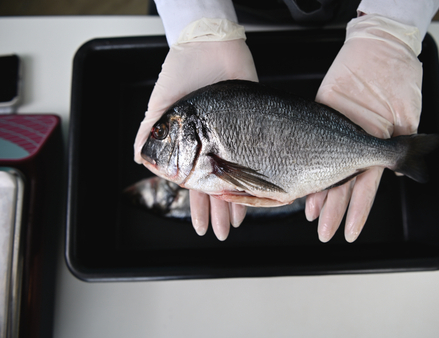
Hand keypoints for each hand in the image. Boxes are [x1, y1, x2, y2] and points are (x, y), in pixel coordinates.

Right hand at [134, 37, 257, 240]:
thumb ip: (149, 133)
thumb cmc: (181, 72)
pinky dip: (257, 176)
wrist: (209, 45)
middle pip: (216, 185)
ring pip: (236, 176)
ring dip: (236, 201)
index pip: (193, 183)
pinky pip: (255, 157)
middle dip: (218, 211)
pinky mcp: (251, 126)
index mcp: (189, 145)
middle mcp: (211, 145)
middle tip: (222, 233)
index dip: (196, 205)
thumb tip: (141, 161)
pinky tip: (260, 194)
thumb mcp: (161, 105)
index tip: (201, 226)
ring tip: (237, 223)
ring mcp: (232, 138)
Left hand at [305, 14, 422, 242]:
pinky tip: (293, 176)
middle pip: (341, 185)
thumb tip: (408, 169)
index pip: (365, 188)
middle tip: (324, 231)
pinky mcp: (319, 115)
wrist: (379, 49)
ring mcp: (333, 132)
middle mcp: (351, 146)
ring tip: (310, 214)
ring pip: (322, 166)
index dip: (358, 211)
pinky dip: (300, 159)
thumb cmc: (399, 78)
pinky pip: (306, 141)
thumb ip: (404, 144)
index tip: (350, 231)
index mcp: (374, 150)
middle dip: (334, 210)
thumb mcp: (407, 114)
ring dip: (316, 191)